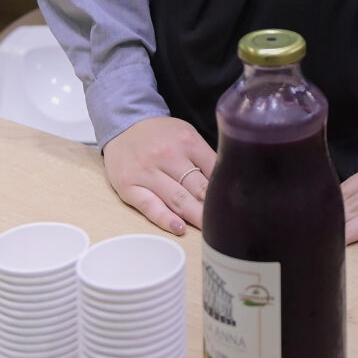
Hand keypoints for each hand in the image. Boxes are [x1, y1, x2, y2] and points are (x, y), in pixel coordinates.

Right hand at [102, 115, 215, 236]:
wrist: (122, 126)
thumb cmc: (160, 135)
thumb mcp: (185, 134)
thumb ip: (203, 157)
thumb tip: (224, 183)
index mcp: (186, 140)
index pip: (212, 168)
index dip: (224, 189)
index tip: (234, 205)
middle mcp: (166, 154)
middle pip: (196, 187)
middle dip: (212, 207)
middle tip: (227, 223)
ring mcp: (146, 171)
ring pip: (176, 198)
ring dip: (194, 216)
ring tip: (208, 231)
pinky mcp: (129, 186)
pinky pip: (149, 206)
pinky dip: (164, 218)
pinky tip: (178, 228)